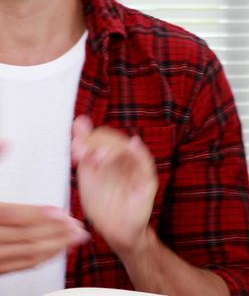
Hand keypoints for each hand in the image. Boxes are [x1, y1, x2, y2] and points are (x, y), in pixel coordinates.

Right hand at [0, 143, 88, 273]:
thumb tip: (8, 141)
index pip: (11, 214)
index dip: (39, 214)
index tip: (63, 213)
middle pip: (22, 236)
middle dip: (55, 233)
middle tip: (79, 228)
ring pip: (21, 255)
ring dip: (51, 248)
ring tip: (74, 240)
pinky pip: (13, 267)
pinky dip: (36, 261)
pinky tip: (54, 252)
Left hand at [71, 116, 157, 254]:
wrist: (116, 231)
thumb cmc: (104, 206)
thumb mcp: (87, 177)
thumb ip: (84, 152)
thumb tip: (79, 122)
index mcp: (109, 157)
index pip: (101, 137)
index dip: (87, 137)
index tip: (74, 147)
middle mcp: (124, 159)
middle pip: (113, 139)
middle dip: (96, 143)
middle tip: (81, 152)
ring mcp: (136, 169)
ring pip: (128, 148)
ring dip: (113, 147)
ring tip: (98, 156)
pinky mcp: (147, 181)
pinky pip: (145, 164)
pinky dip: (140, 153)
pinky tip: (133, 145)